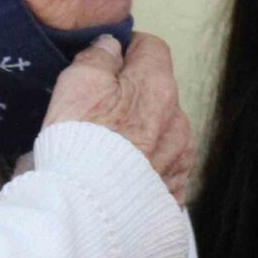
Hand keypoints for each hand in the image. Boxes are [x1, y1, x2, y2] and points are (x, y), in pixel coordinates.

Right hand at [45, 32, 194, 202]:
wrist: (90, 212)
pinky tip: (120, 177)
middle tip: (98, 113)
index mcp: (157, 86)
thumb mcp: (78, 83)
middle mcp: (178, 120)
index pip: (151, 48)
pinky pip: (163, 169)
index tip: (106, 62)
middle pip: (158, 93)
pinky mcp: (174, 192)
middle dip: (133, 97)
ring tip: (107, 151)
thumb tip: (111, 45)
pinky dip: (145, 168)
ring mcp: (180, 158)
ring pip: (163, 132)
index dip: (127, 50)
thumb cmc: (81, 144)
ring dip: (142, 134)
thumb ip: (98, 56)